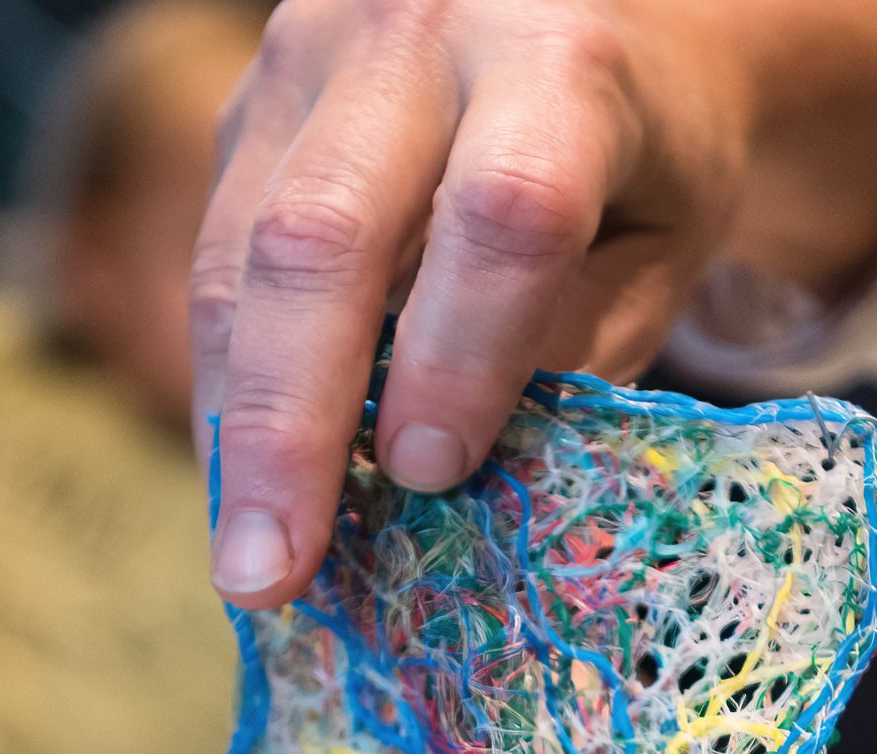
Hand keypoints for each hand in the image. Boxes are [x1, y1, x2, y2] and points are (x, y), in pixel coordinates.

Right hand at [194, 0, 876, 606]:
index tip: (427, 476)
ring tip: (248, 557)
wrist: (588, 0)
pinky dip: (228, 377)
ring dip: (233, 421)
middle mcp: (422, 28)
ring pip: (237, 249)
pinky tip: (247, 477)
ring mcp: (312, 51)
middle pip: (321, 235)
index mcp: (565, 55)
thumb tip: (447, 475)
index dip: (462, 353)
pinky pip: (214, 248)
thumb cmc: (644, 149)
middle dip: (288, 423)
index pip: (502, 211)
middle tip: (272, 572)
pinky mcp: (251, 95)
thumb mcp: (662, 240)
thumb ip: (577, 341)